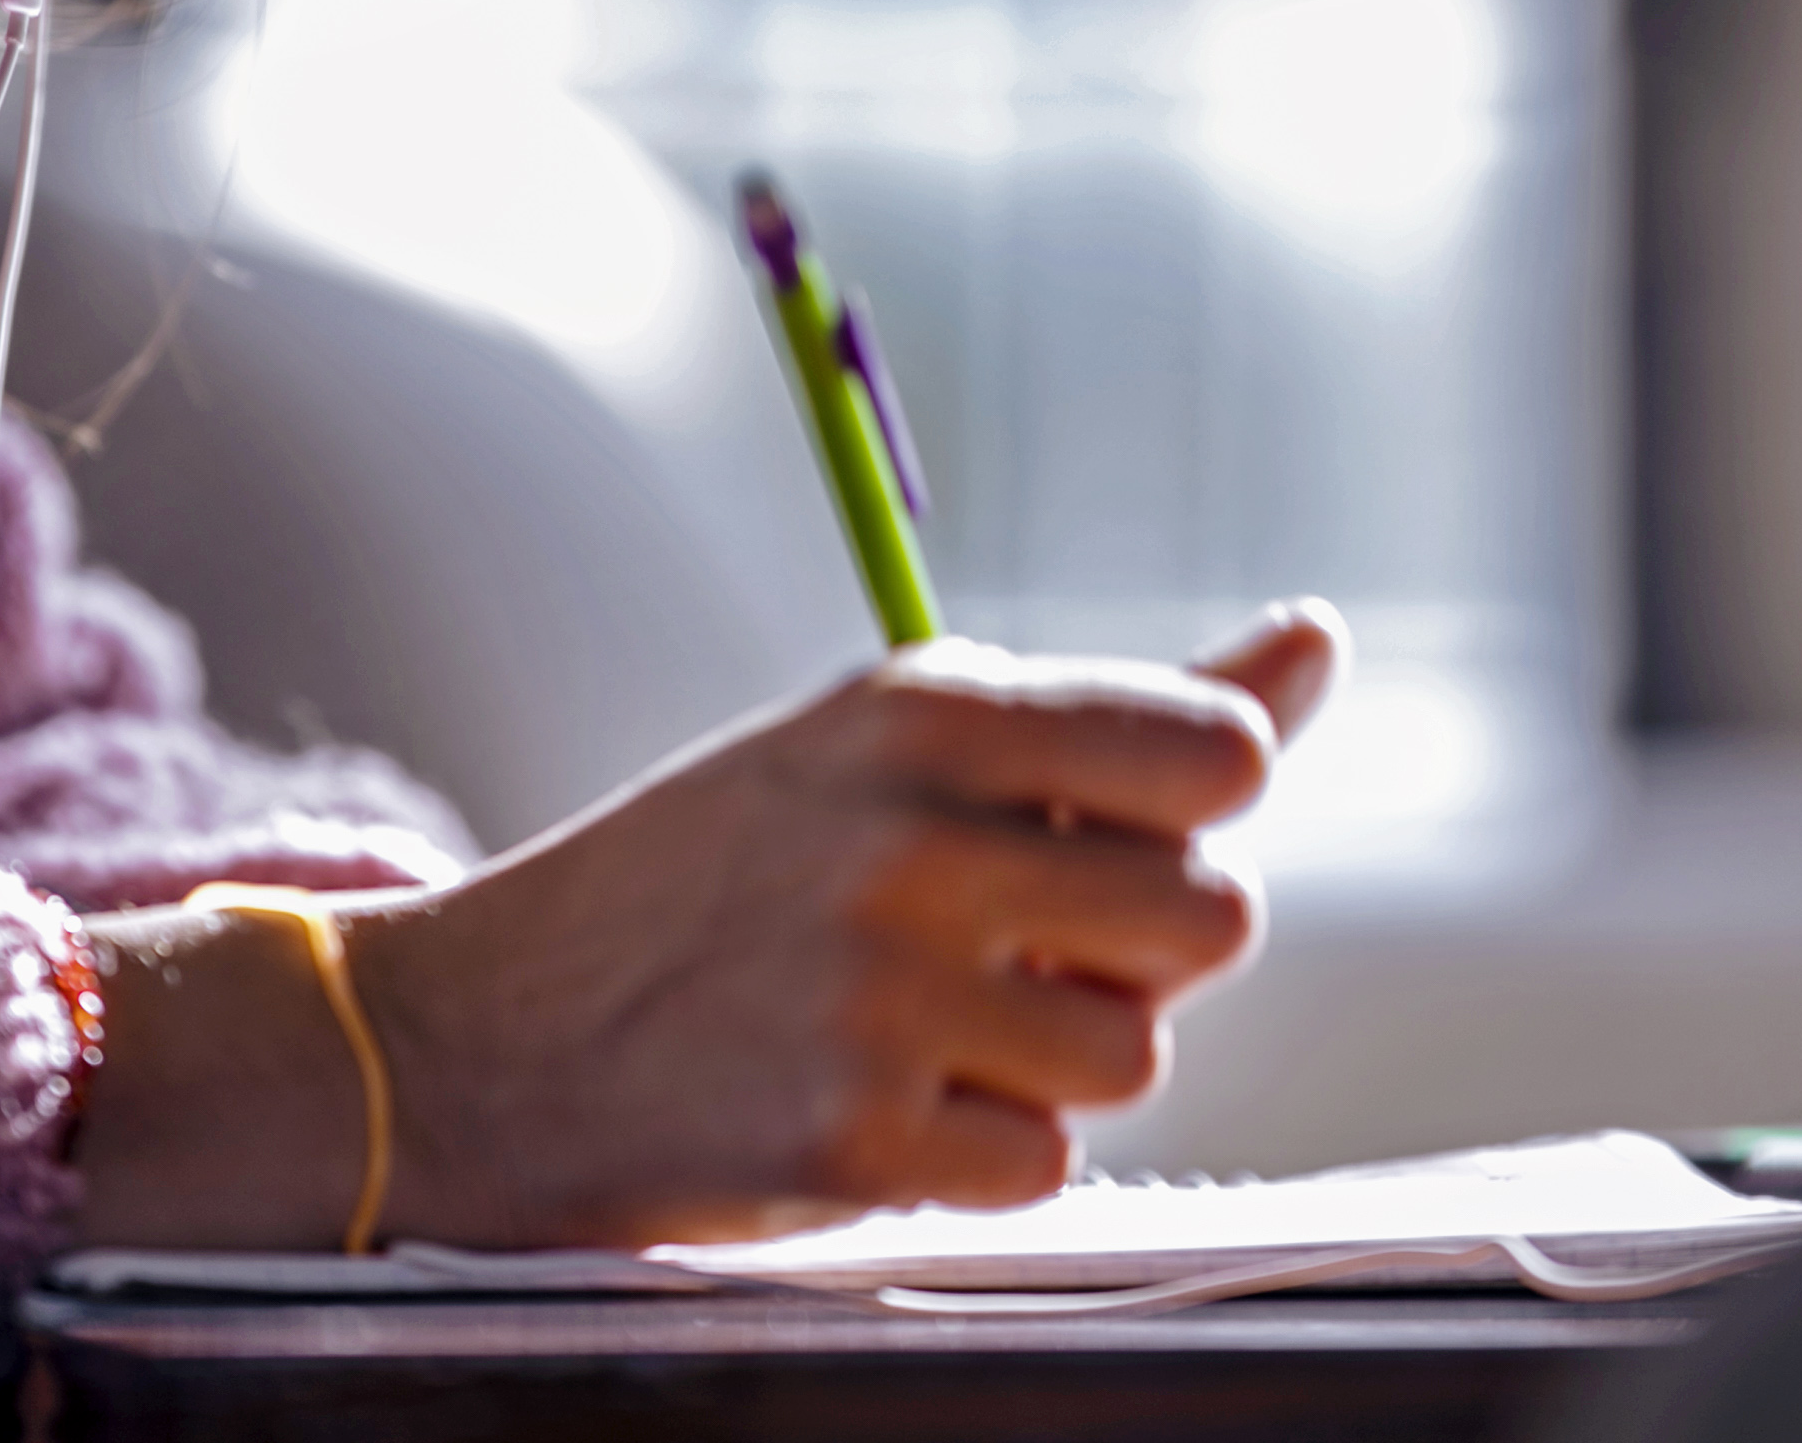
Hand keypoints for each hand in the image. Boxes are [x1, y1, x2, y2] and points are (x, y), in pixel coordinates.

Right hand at [65, 599, 1345, 1251]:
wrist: (483, 1033)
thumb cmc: (725, 874)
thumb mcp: (896, 746)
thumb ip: (1125, 713)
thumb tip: (1318, 640)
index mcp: (929, 709)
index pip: (1215, 753)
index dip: (1194, 811)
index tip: (1118, 829)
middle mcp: (914, 838)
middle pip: (1206, 917)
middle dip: (1131, 945)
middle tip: (1008, 940)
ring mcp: (883, 991)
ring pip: (1133, 1050)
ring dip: (1057, 1058)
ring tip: (931, 1023)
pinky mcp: (856, 1135)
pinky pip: (1045, 1161)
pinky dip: (980, 1151)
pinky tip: (879, 1099)